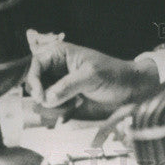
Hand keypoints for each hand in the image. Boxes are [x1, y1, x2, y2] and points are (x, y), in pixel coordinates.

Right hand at [25, 30, 158, 119]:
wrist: (130, 88)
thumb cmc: (113, 75)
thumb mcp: (91, 76)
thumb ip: (68, 85)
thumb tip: (47, 98)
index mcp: (60, 53)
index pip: (35, 65)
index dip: (35, 81)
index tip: (42, 96)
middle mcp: (57, 67)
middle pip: (35, 84)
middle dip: (45, 96)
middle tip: (63, 103)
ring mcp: (60, 82)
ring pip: (42, 98)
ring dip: (53, 106)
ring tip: (74, 104)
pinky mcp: (65, 96)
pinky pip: (52, 106)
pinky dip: (59, 111)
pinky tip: (75, 107)